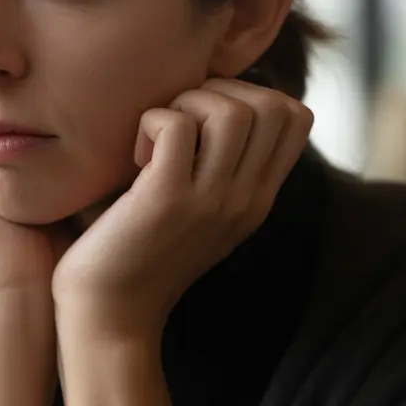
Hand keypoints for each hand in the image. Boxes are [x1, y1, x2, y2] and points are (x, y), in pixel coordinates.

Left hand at [51, 78, 312, 341]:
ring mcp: (210, 201)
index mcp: (257, 197)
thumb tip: (211, 97)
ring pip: (230, 110)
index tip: (205, 119)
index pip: (296, 116)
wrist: (110, 314)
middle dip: (218, 91)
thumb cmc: (138, 248)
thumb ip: (218, 163)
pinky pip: (174, 126)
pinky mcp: (166, 200)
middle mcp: (245, 198)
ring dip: (185, 104)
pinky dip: (150, 122)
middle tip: (178, 124)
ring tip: (157, 140)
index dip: (250, 93)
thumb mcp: (199, 207)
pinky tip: (137, 157)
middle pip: (271, 104)